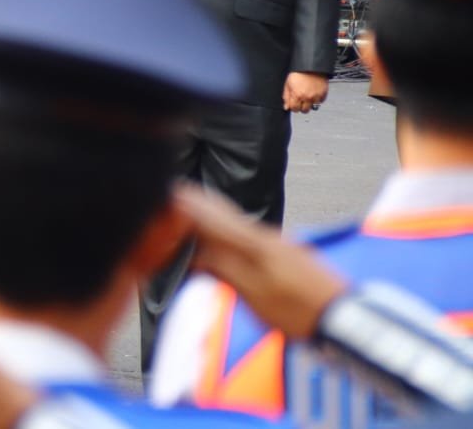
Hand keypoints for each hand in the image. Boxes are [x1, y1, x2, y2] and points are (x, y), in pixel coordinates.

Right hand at [175, 183, 345, 339]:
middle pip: (223, 214)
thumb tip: (195, 255)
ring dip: (211, 219)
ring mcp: (279, 243)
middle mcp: (265, 236)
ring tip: (190, 216)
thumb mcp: (254, 295)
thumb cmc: (298, 311)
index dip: (187, 205)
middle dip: (197, 205)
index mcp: (253, 243)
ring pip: (235, 224)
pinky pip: (248, 235)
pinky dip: (228, 232)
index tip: (167, 192)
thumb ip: (223, 269)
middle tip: (173, 196)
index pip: (211, 216)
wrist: (344, 319)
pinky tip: (223, 240)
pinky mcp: (287, 254)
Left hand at [282, 70, 328, 112]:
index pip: (295, 109)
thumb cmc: (299, 73)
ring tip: (307, 96)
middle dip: (301, 107)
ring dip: (310, 103)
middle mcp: (307, 97)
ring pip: (313, 107)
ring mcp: (316, 96)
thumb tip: (286, 106)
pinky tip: (313, 93)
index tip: (294, 104)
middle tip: (301, 100)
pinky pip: (320, 102)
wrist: (311, 66)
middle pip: (304, 110)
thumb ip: (286, 97)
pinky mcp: (323, 94)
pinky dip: (317, 99)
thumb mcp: (288, 84)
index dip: (293, 107)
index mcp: (297, 95)